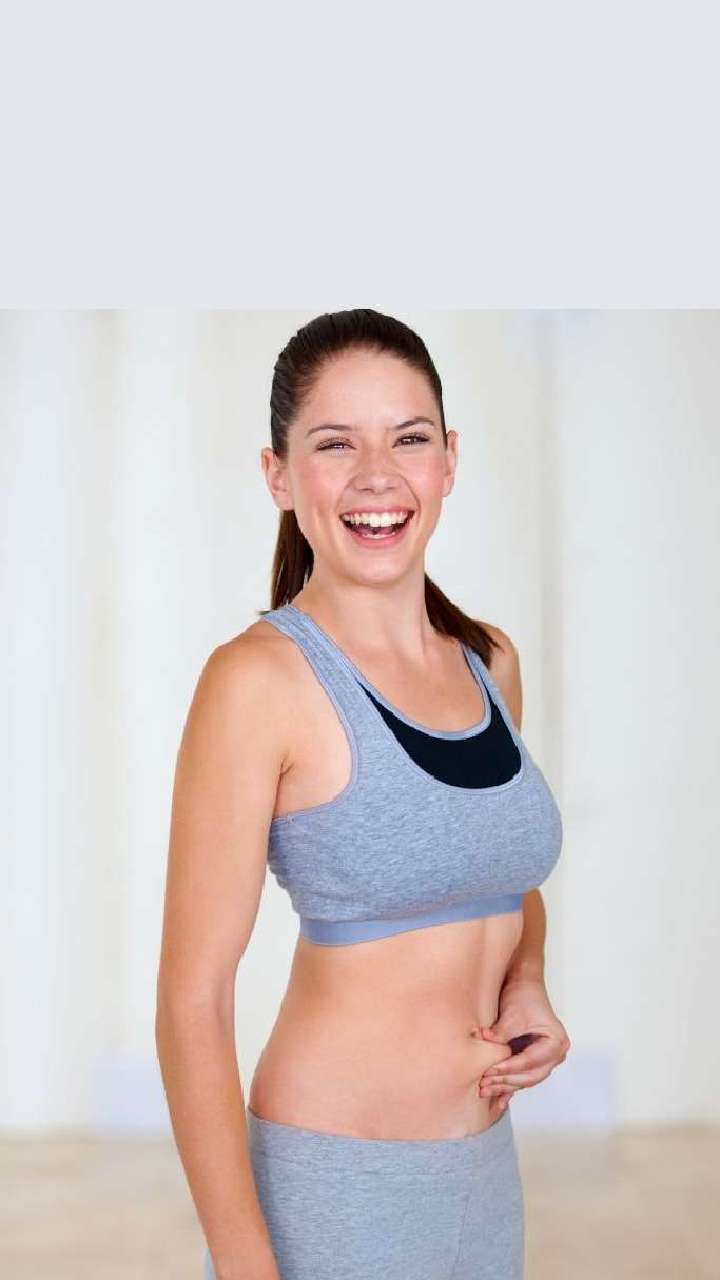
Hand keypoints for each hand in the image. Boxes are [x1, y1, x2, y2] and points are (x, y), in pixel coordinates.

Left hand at [477, 978, 569, 1110]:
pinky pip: (523, 1075)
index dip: (508, 1068)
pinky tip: (499, 1099)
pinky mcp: (535, 1058)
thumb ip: (500, 1035)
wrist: (524, 984)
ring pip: (525, 1079)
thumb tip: (485, 1045)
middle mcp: (556, 1053)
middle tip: (485, 1085)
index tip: (489, 1072)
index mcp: (556, 1042)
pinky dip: (510, 1085)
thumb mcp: (512, 1016)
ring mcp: (546, 1058)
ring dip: (505, 1085)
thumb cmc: (523, 995)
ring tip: (485, 1090)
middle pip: (529, 1075)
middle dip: (506, 1081)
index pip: (529, 1062)